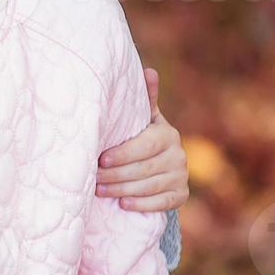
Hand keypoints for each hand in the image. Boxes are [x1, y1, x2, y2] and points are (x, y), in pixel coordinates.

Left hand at [96, 67, 189, 211]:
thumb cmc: (141, 136)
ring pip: (149, 186)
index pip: (145, 146)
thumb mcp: (143, 119)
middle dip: (116, 175)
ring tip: (99, 190)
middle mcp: (179, 155)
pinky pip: (162, 203)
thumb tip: (149, 69)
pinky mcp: (181, 195)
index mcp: (167, 134)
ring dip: (122, 190)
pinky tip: (123, 204)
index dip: (123, 154)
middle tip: (93, 178)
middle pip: (144, 168)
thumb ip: (144, 99)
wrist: (160, 163)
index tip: (100, 159)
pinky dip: (142, 205)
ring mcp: (181, 176)